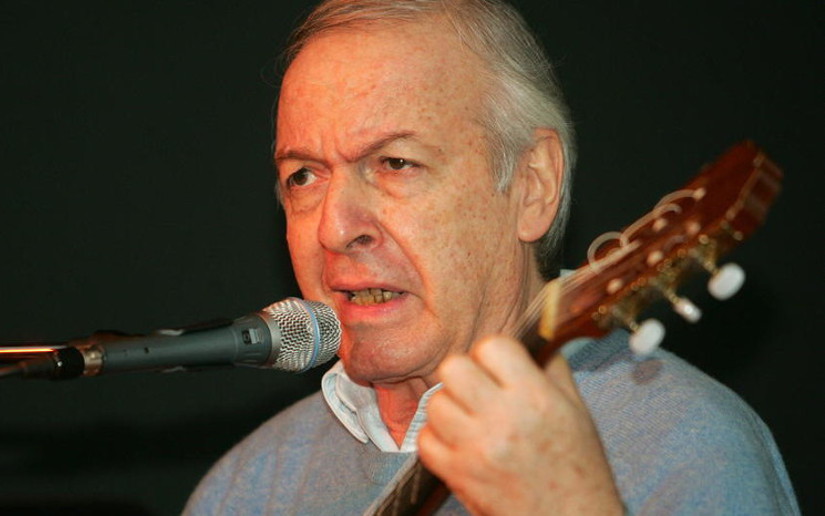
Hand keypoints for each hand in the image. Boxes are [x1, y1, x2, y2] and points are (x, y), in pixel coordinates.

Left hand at [418, 335, 622, 514]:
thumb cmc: (578, 468)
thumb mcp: (576, 410)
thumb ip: (551, 369)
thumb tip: (532, 339)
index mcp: (535, 397)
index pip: (491, 346)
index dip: (492, 353)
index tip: (498, 367)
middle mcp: (503, 419)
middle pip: (453, 367)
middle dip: (465, 374)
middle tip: (478, 390)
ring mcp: (476, 448)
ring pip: (435, 402)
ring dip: (450, 407)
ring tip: (470, 419)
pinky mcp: (458, 475)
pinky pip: (425, 439)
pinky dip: (437, 438)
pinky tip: (459, 442)